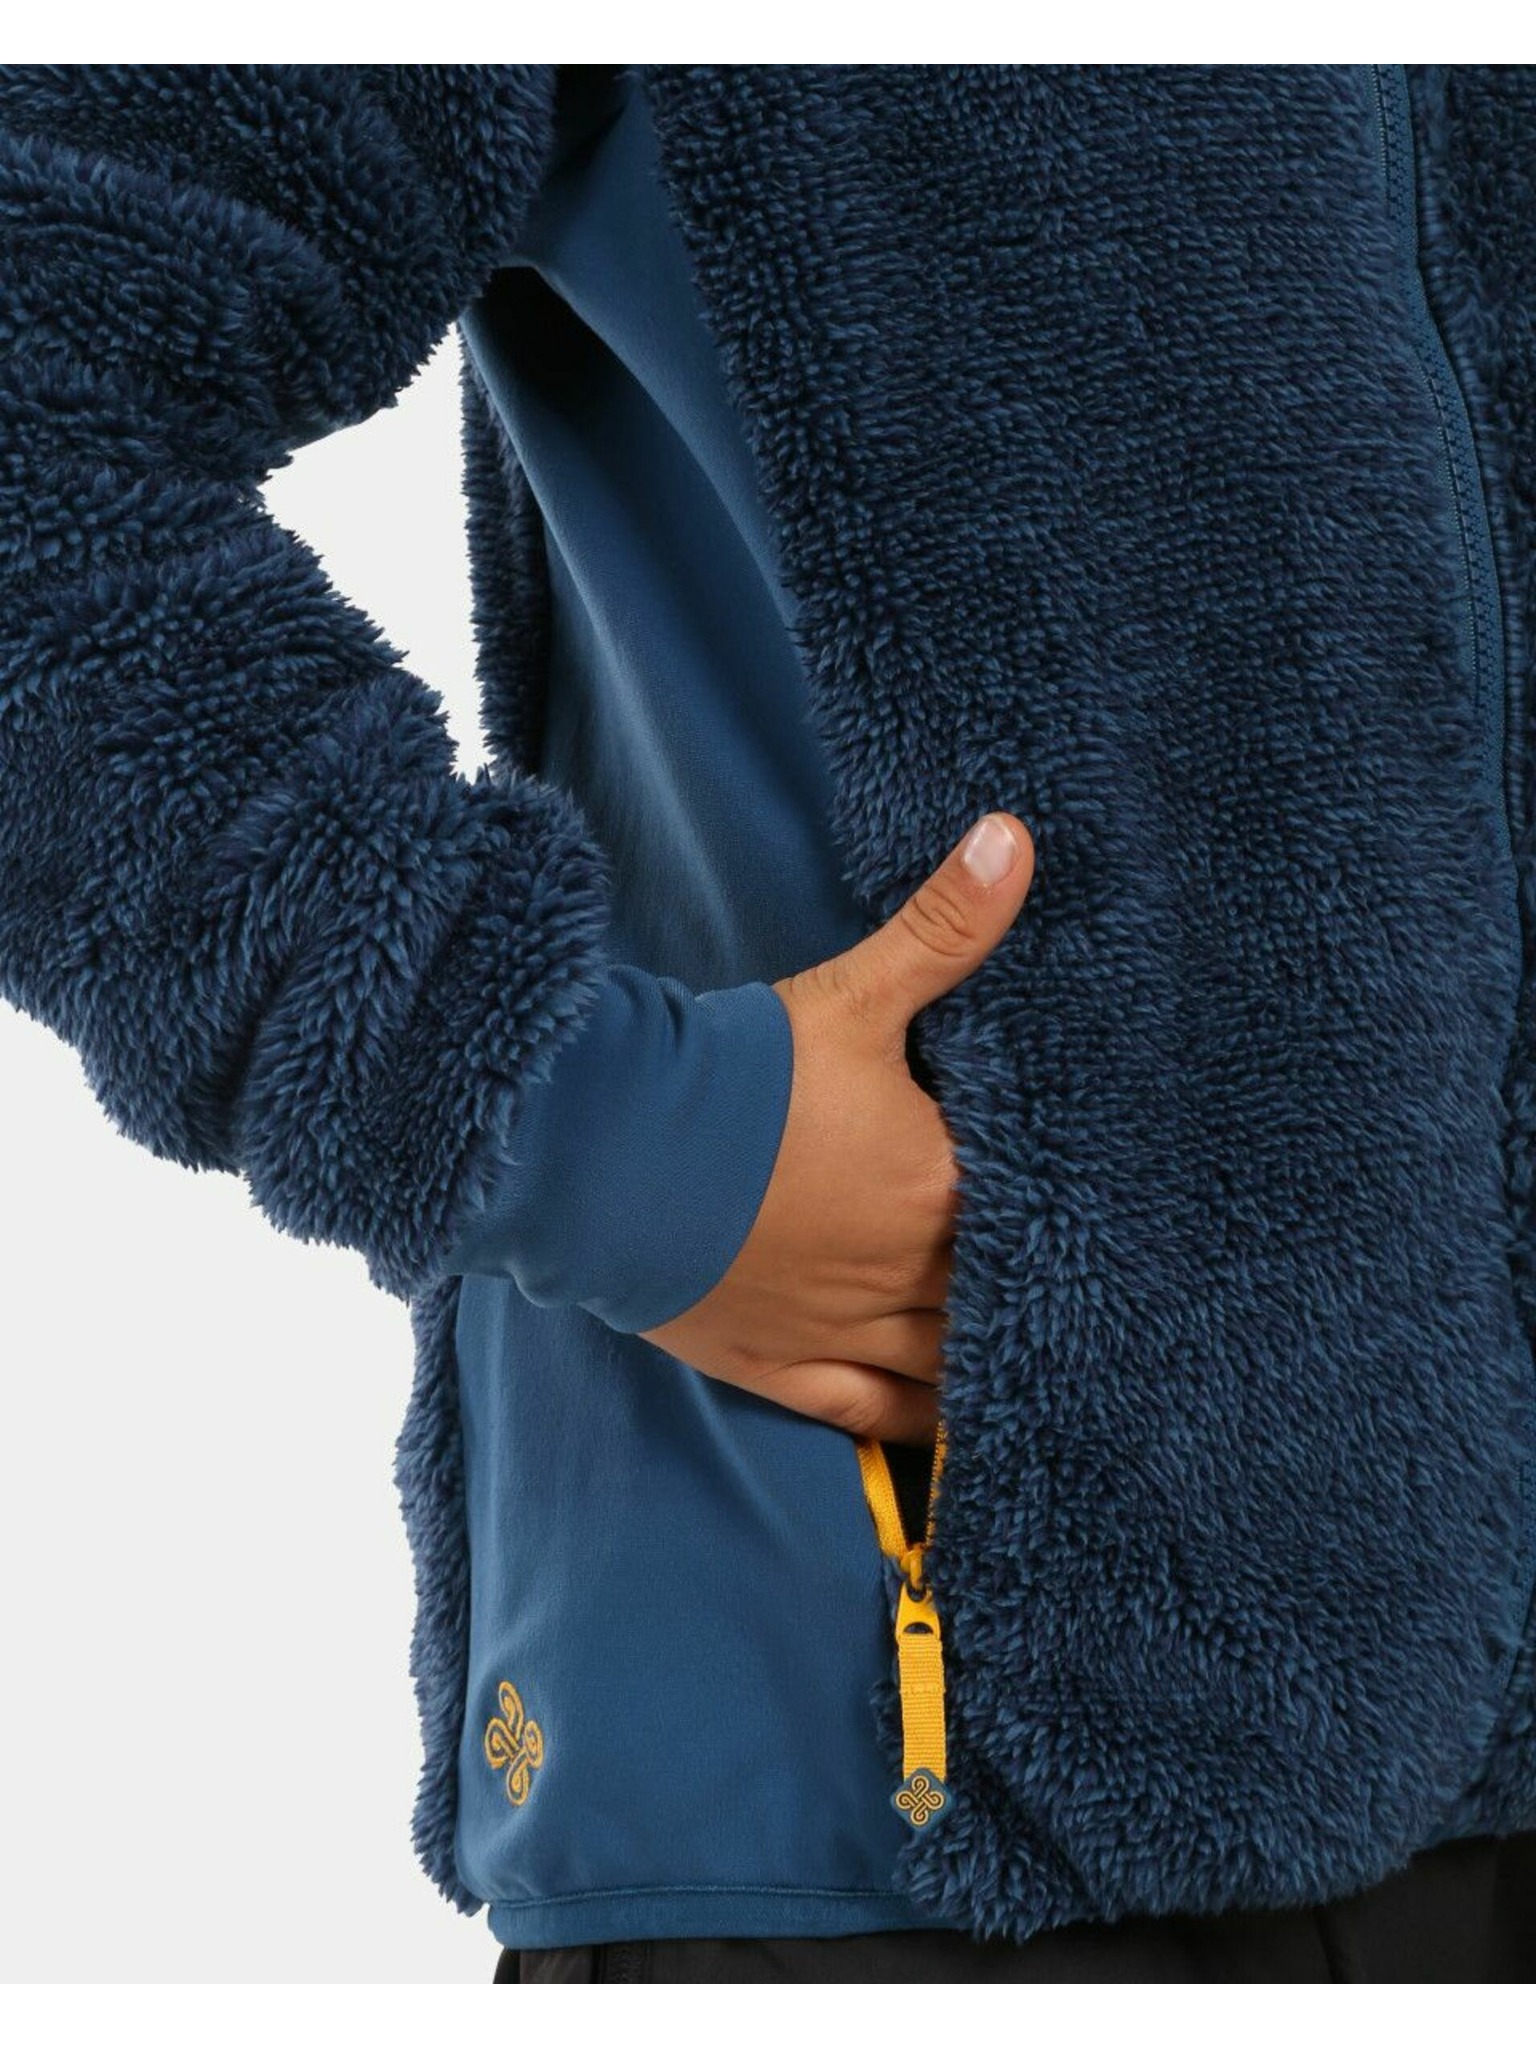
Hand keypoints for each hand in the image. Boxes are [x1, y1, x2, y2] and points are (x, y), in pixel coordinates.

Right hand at [635, 813, 1035, 1442]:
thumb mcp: (850, 996)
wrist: (608, 1154)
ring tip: (1044, 1368)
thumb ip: (943, 929)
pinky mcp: (785, 1369)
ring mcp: (847, 1333)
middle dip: (1041, 1293)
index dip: (1071, 1215)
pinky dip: (923, 1426)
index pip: (1037, 1212)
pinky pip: (876, 1416)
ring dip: (997, 1362)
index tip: (1106, 1215)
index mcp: (940, 1191)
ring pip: (953, 1366)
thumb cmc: (736, 1077)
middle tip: (1091, 1298)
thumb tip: (1016, 838)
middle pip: (1003, 1295)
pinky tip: (956, 1431)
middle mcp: (909, 1277)